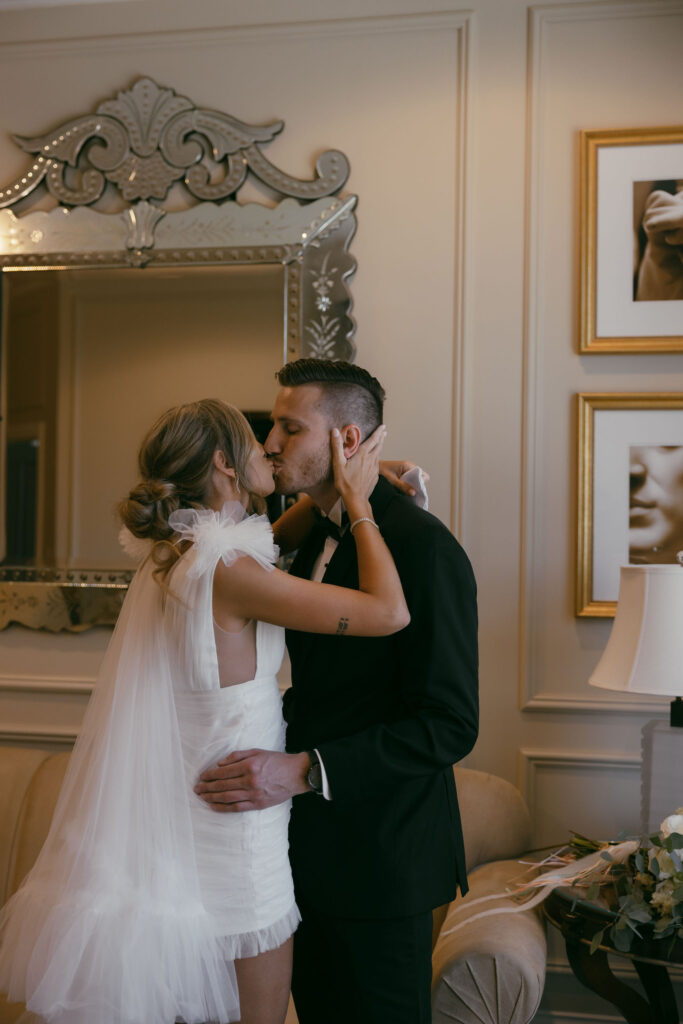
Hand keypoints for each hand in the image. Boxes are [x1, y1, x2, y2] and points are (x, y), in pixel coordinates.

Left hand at [194, 748, 310, 811]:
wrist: (296, 774)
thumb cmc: (276, 761)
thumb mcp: (257, 752)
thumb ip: (237, 756)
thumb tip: (220, 764)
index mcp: (249, 766)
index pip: (223, 772)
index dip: (210, 775)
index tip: (201, 777)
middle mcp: (250, 781)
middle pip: (223, 786)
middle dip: (207, 788)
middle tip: (196, 789)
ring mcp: (254, 794)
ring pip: (227, 798)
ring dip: (212, 798)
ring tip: (201, 797)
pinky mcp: (258, 804)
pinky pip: (237, 807)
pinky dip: (223, 808)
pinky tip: (214, 806)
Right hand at [331, 424, 385, 506]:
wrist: (356, 499)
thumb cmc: (346, 483)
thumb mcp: (338, 464)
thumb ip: (337, 447)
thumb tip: (334, 431)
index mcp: (363, 455)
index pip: (373, 440)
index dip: (378, 432)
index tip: (382, 426)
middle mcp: (371, 460)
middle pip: (379, 446)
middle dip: (381, 437)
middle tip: (385, 431)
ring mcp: (374, 469)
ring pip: (379, 455)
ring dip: (380, 447)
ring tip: (381, 443)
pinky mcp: (375, 476)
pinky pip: (377, 464)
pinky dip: (377, 458)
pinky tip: (375, 460)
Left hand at [379, 460, 429, 496]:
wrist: (372, 467)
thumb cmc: (381, 471)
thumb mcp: (392, 480)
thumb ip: (403, 486)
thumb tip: (413, 493)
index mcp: (408, 465)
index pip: (423, 475)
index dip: (421, 483)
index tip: (415, 489)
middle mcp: (409, 467)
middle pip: (421, 478)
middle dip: (417, 485)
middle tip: (411, 492)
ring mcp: (407, 470)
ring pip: (416, 479)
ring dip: (412, 486)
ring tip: (406, 491)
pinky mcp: (403, 473)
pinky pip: (410, 480)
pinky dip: (409, 485)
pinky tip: (404, 489)